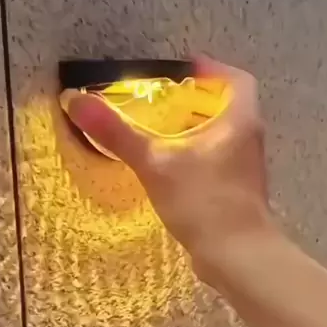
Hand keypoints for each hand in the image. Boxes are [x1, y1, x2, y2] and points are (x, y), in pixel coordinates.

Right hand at [60, 57, 270, 281]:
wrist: (238, 256)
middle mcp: (249, 140)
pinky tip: (172, 170)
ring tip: (161, 133)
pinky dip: (197, 157)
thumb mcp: (155, 163)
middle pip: (228, 108)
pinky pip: (219, 163)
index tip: (185, 70)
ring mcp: (247, 169)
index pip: (236, 80)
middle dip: (197, 101)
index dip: (212, 70)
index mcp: (239, 121)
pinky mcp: (239, 194)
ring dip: (196, 131)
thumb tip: (76, 99)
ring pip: (223, 137)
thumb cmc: (203, 201)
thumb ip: (117, 132)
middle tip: (164, 102)